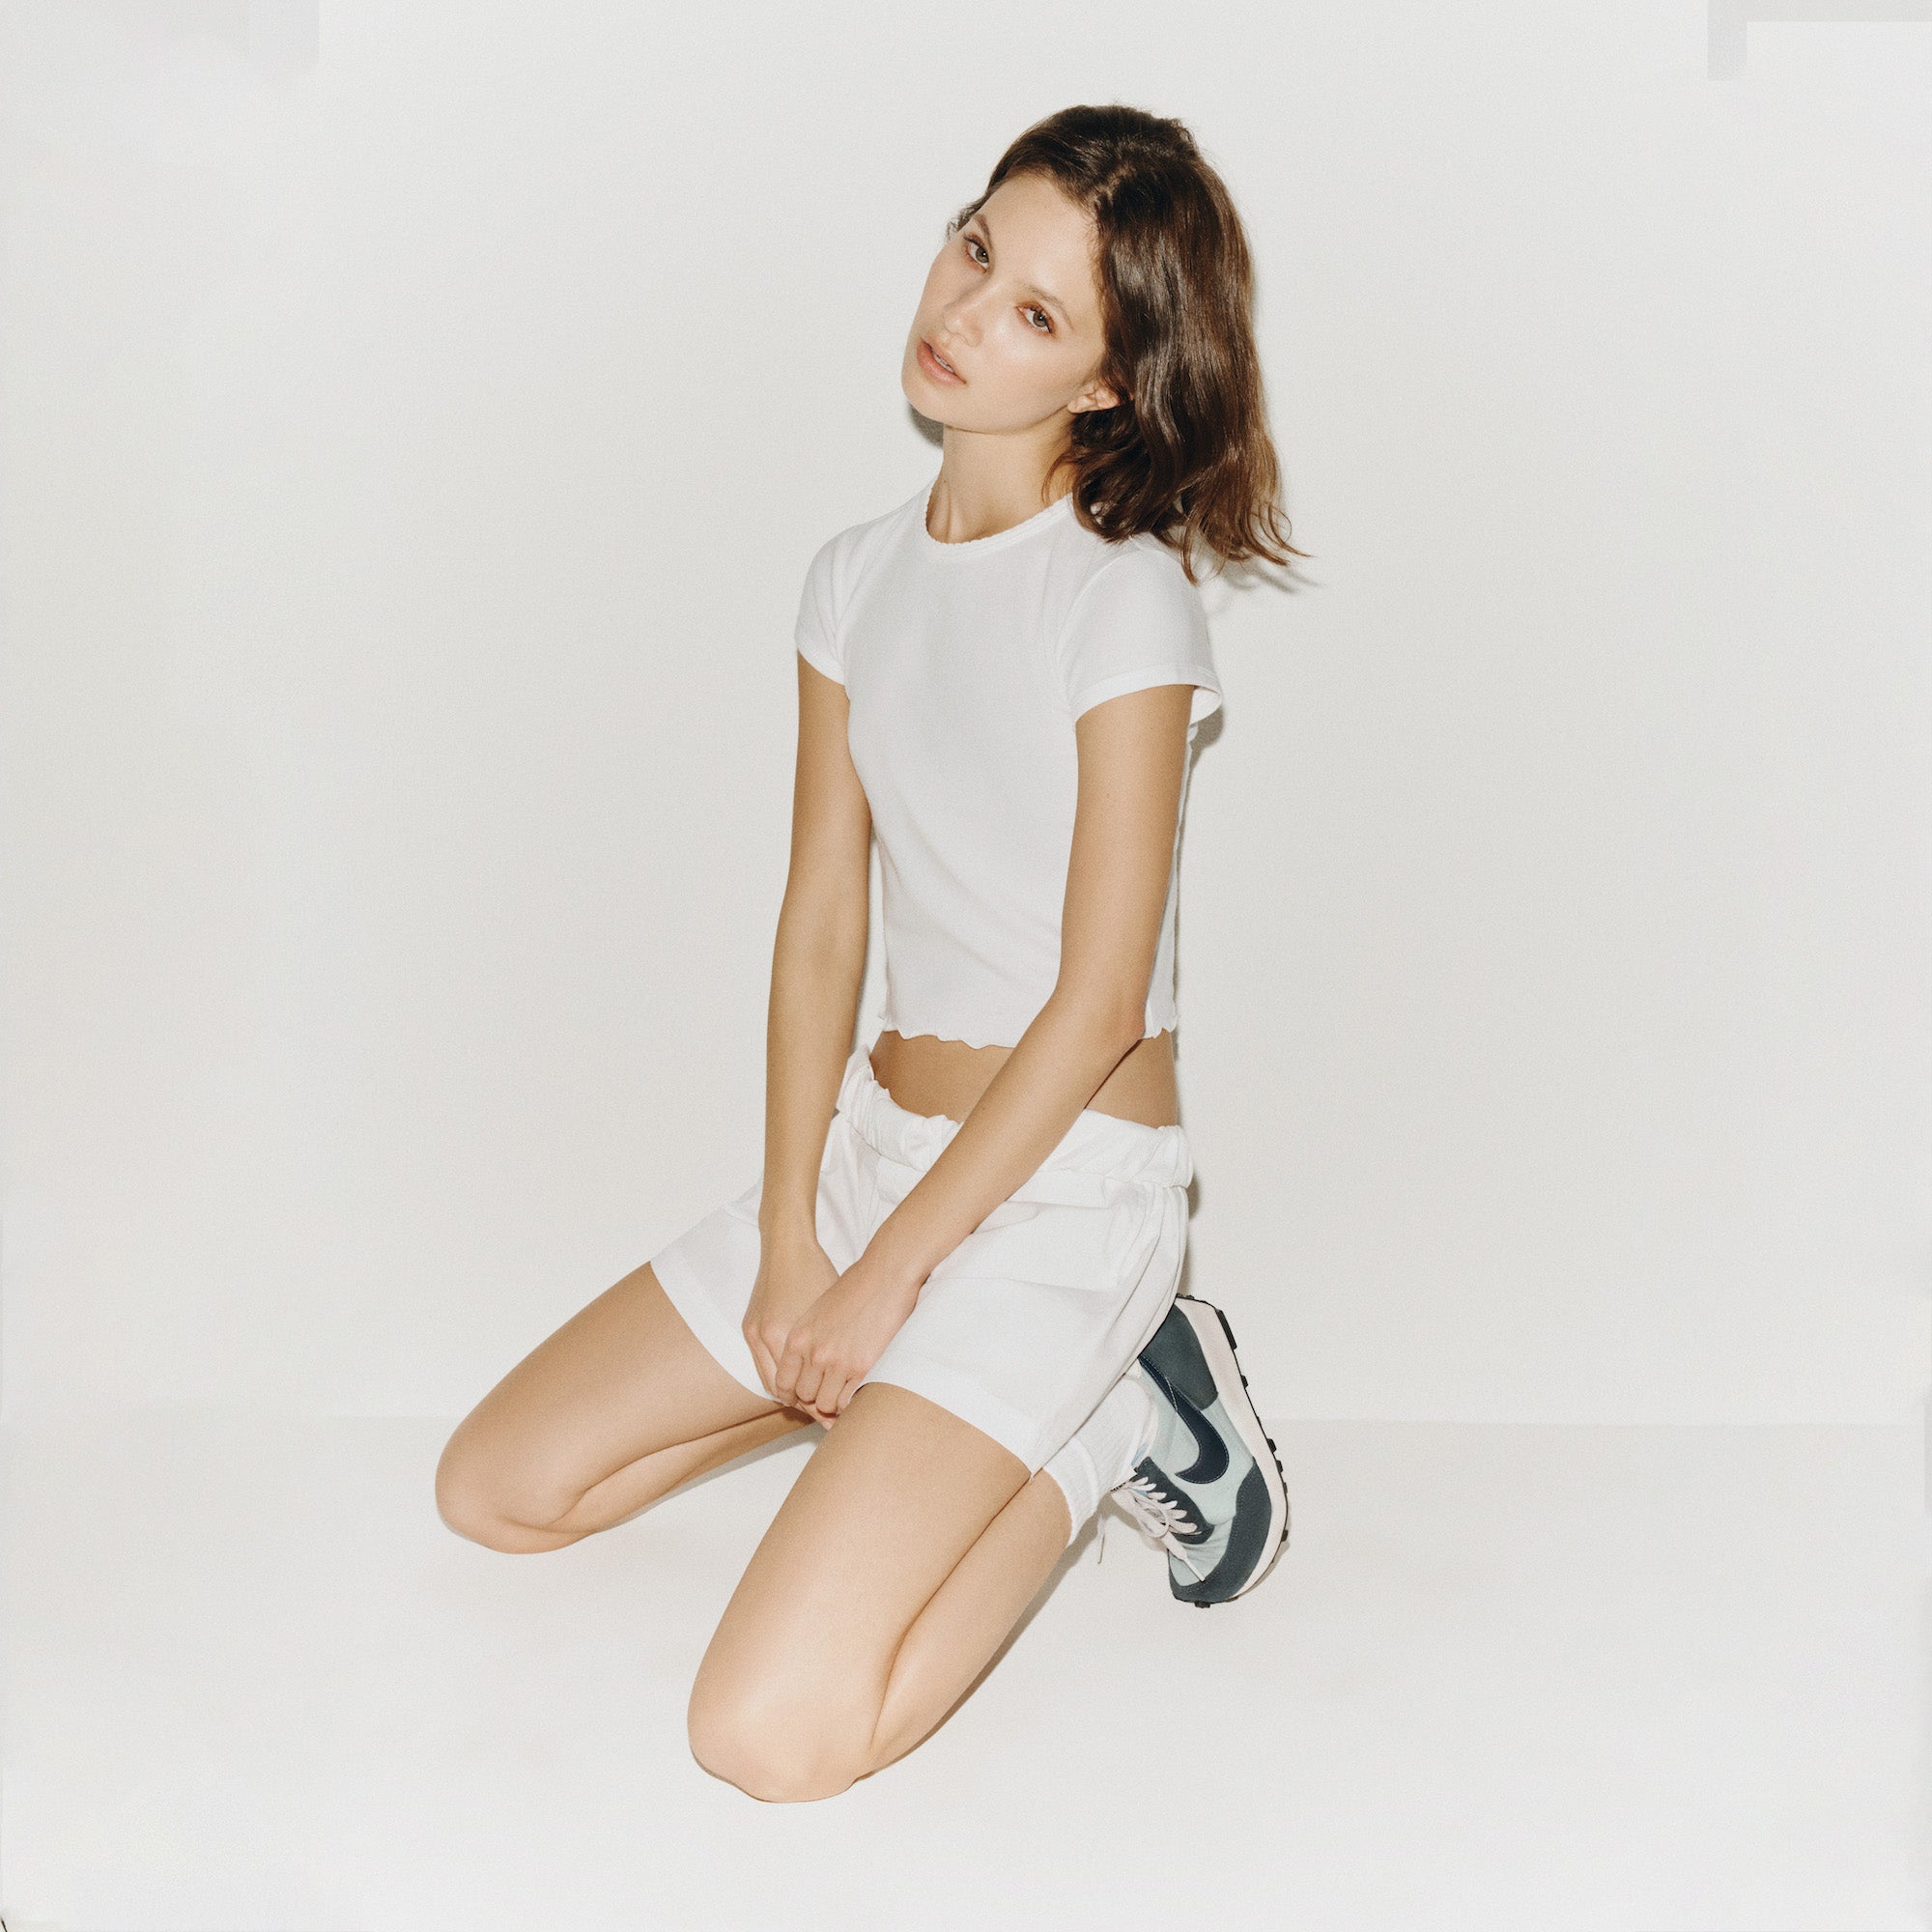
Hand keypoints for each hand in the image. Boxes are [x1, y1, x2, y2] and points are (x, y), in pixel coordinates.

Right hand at [742, 1227, 839, 1416]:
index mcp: (793, 1337)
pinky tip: (796, 1378)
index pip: (806, 1389)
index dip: (823, 1404)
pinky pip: (762, 1365)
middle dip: (806, 1405)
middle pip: (787, 1391)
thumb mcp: (835, 1313)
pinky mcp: (749, 1327)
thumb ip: (839, 1348)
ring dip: (790, 1394)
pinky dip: (779, 1376)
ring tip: (812, 1401)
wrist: (788, 1246)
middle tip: (826, 1415)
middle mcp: (770, 1338)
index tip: (838, 1413)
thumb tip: (855, 1380)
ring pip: (771, 1382)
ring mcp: (756, 1333)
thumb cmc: (819, 1274)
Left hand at [770, 1261, 917, 1425]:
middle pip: (805, 1396)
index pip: (783, 1383)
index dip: (793, 1393)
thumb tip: (809, 1365)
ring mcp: (837, 1362)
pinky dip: (851, 1400)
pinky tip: (858, 1388)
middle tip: (830, 1391)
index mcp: (798, 1337)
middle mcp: (814, 1352)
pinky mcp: (862, 1367)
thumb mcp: (818, 1310)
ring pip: (826, 1403)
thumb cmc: (855, 1286)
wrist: (885, 1273)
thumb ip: (809, 1339)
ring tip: (845, 1390)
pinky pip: (848, 1401)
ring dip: (834, 1401)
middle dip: (816, 1398)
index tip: (807, 1392)